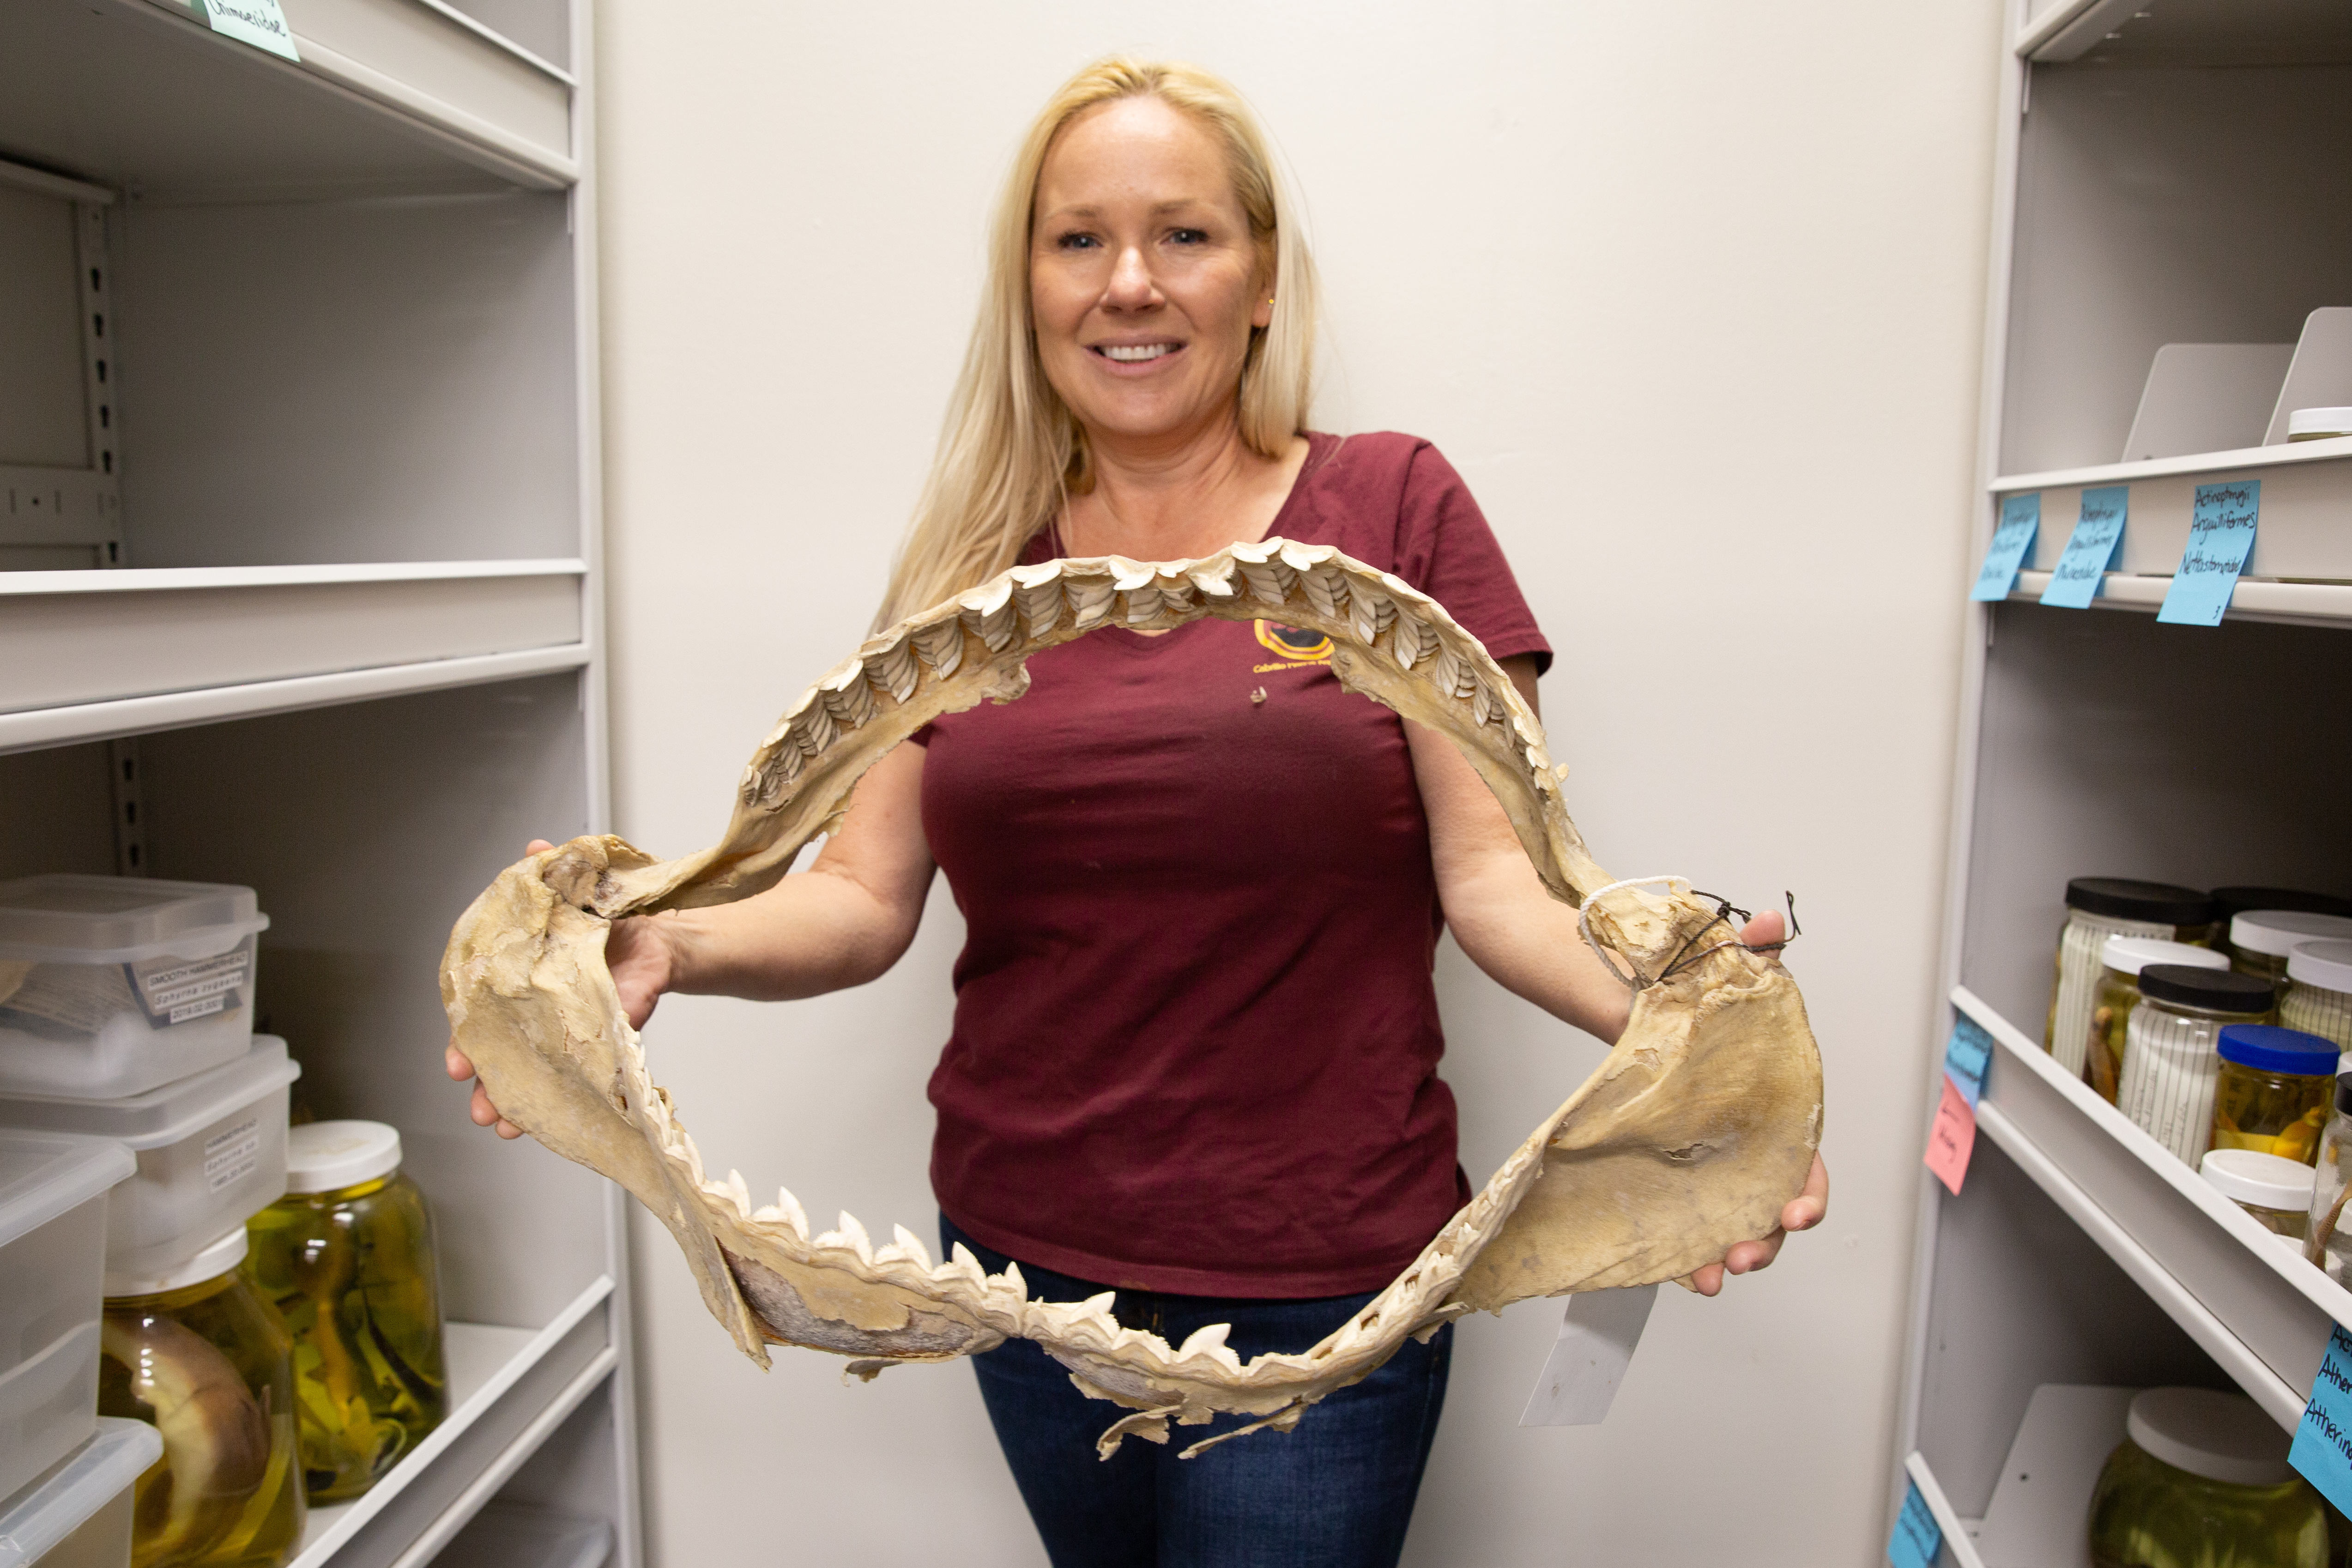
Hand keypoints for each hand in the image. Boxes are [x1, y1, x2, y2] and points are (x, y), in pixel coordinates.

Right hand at [446, 838, 679, 1140]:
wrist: (663, 939)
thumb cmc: (612, 917)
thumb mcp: (577, 890)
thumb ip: (551, 873)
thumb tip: (535, 847)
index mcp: (516, 976)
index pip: (479, 1011)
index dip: (465, 1035)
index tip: (458, 1060)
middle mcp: (532, 1009)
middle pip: (498, 1052)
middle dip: (484, 1081)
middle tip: (478, 1102)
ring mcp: (561, 1032)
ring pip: (528, 1074)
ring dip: (511, 1102)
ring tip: (502, 1124)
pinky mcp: (596, 1044)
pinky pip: (573, 1079)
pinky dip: (559, 1102)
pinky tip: (542, 1124)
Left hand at [1685, 909, 1828, 1296]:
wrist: (1596, 976)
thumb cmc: (1664, 976)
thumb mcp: (1710, 959)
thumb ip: (1749, 947)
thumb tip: (1768, 925)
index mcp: (1766, 1097)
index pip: (1803, 1154)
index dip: (1809, 1187)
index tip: (1797, 1210)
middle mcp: (1739, 1132)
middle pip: (1770, 1200)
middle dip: (1765, 1237)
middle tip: (1742, 1256)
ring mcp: (1699, 1151)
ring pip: (1728, 1218)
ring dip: (1726, 1252)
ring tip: (1707, 1276)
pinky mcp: (1658, 1159)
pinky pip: (1681, 1215)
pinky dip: (1682, 1248)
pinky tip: (1676, 1270)